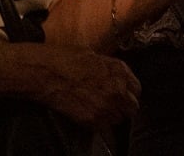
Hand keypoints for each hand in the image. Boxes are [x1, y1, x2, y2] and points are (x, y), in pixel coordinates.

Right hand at [13, 43, 140, 129]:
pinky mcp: (92, 120)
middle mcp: (117, 89)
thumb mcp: (93, 56)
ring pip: (118, 120)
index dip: (128, 93)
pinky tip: (88, 113)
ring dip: (111, 116)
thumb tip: (115, 78)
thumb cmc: (65, 59)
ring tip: (97, 109)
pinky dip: (98, 124)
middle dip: (123, 107)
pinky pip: (104, 128)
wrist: (45, 72)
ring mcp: (106, 106)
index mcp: (119, 70)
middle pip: (132, 108)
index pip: (137, 89)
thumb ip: (109, 69)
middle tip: (111, 105)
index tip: (122, 95)